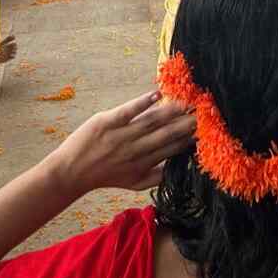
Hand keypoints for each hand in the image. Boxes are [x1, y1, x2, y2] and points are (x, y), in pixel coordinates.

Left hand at [45, 91, 195, 196]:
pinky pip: (128, 111)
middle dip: (186, 123)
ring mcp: (121, 135)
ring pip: (151, 122)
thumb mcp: (133, 184)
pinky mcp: (107, 122)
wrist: (70, 173)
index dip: (190, 139)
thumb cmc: (105, 176)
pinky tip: (157, 94)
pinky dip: (142, 102)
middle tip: (204, 112)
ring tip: (187, 102)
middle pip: (165, 134)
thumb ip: (156, 177)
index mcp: (143, 164)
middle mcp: (135, 150)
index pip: (172, 149)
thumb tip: (180, 168)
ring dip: (170, 111)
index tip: (207, 129)